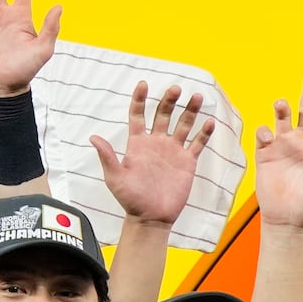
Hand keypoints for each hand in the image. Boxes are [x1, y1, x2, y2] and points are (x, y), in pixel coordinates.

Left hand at [92, 82, 215, 228]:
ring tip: (196, 97)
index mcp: (138, 143)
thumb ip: (107, 156)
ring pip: (183, 124)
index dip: (139, 99)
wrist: (151, 217)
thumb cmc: (130, 199)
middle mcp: (156, 143)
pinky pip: (197, 144)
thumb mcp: (114, 177)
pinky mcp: (187, 162)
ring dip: (190, 110)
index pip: (138, 114)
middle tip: (176, 89)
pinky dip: (204, 133)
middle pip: (163, 114)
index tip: (143, 84)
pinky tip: (209, 122)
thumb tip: (93, 137)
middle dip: (169, 100)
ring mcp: (173, 151)